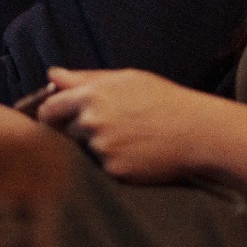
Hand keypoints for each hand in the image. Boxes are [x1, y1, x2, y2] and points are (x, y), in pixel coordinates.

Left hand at [36, 67, 218, 183]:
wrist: (196, 132)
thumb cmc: (163, 100)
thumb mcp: (126, 79)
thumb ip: (85, 78)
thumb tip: (52, 74)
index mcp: (91, 96)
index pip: (50, 109)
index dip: (50, 112)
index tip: (55, 115)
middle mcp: (91, 124)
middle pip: (67, 130)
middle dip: (80, 128)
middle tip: (114, 123)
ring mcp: (101, 150)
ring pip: (88, 148)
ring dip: (101, 144)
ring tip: (133, 136)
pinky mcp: (113, 172)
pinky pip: (104, 166)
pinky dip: (117, 160)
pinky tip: (139, 151)